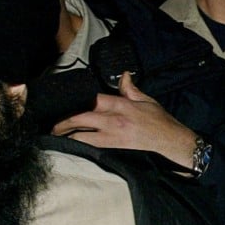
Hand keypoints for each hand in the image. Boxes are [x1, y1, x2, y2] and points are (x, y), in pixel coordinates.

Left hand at [51, 73, 197, 167]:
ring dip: (67, 136)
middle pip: (80, 118)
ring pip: (82, 136)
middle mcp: (114, 121)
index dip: (76, 101)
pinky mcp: (114, 150)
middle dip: (63, 122)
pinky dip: (79, 146)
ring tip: (56, 135)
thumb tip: (124, 75)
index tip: (65, 102)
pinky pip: (91, 148)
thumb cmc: (160, 121)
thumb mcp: (147, 100)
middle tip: (52, 124)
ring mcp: (112, 137)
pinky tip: (70, 146)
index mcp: (121, 105)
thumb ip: (130, 88)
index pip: (92, 100)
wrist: (171, 142)